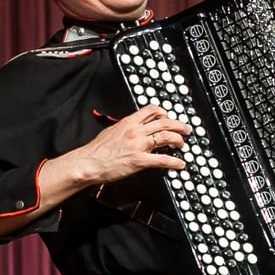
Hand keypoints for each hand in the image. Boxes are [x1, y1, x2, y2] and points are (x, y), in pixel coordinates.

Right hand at [66, 104, 189, 185]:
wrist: (88, 162)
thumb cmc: (95, 150)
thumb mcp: (111, 131)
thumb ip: (124, 128)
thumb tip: (132, 127)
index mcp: (128, 122)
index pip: (151, 110)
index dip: (164, 112)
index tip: (169, 116)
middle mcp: (135, 131)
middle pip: (164, 122)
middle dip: (179, 125)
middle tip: (186, 129)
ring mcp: (138, 145)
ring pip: (166, 137)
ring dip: (178, 140)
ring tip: (182, 144)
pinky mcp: (139, 161)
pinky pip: (162, 160)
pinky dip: (174, 162)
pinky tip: (180, 164)